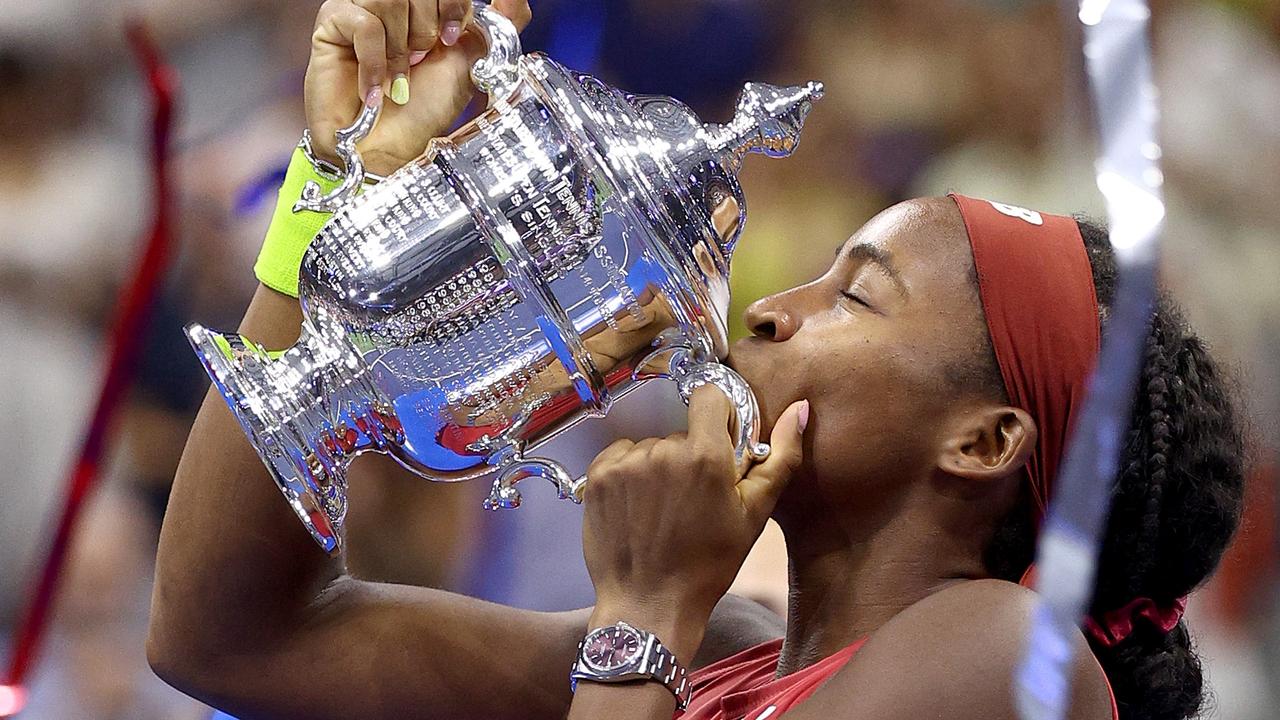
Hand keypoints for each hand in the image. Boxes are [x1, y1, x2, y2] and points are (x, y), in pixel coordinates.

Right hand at [304, 0, 531, 175]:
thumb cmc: (421, 112)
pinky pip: (364, 23)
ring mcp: (362, 8)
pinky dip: (375, 61)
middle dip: (426, 31)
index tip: (452, 40)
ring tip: (397, 75)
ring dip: (400, 48)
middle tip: (419, 63)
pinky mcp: (333, 23)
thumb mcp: (470, 66)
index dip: (452, 6)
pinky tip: (376, 88)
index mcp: (428, 7)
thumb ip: (495, 29)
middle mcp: (395, 3)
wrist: (384, 149)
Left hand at [581, 388, 808, 632]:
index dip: (719, 417)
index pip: (710, 396)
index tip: (720, 443)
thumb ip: (781, 456)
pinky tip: (640, 506)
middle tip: (693, 497)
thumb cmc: (708, 564)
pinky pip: (622, 454)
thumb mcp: (754, 514)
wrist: (649, 604)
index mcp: (705, 456)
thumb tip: (800, 407)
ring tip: (664, 508)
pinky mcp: (598, 476)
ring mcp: (626, 463)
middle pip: (682, 431)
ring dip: (660, 467)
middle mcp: (662, 451)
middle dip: (692, 454)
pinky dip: (631, 472)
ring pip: (652, 446)